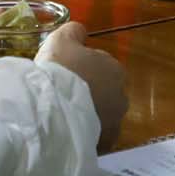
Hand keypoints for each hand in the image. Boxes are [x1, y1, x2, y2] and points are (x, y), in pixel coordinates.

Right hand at [37, 21, 127, 150]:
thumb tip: (80, 31)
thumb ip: (74, 31)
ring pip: (100, 115)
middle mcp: (121, 96)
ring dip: (87, 113)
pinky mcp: (105, 144)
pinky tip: (67, 131)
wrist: (54, 112)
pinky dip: (84, 133)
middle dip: (88, 91)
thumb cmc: (59, 70)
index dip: (82, 68)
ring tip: (63, 114)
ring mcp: (114, 123)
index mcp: (115, 69)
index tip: (65, 71)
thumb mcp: (61, 39)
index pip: (101, 65)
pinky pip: (94, 136)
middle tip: (63, 93)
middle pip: (103, 91)